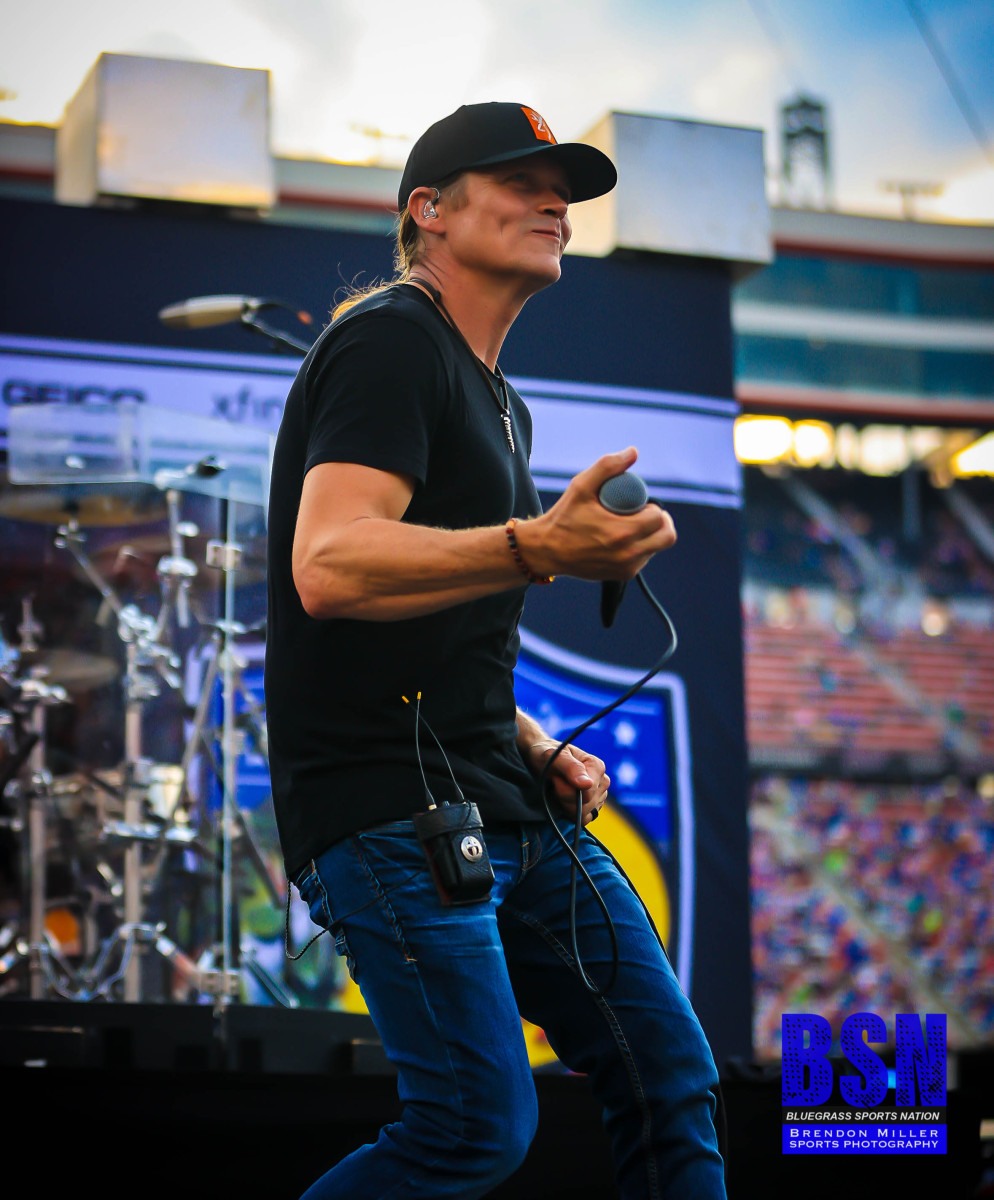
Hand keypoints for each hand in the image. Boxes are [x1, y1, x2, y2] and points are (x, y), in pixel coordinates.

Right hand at [514, 447, 675, 581]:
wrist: (547, 550)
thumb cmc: (564, 517)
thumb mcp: (581, 486)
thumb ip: (608, 466)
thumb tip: (633, 452)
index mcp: (622, 532)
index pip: (659, 517)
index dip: (653, 507)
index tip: (639, 504)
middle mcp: (628, 553)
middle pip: (667, 536)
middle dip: (661, 522)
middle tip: (645, 514)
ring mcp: (627, 567)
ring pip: (657, 548)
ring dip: (652, 536)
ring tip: (633, 526)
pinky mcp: (623, 575)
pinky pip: (644, 559)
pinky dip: (641, 548)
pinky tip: (625, 540)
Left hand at [524, 741, 609, 826]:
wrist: (540, 759)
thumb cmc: (545, 754)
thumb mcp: (552, 756)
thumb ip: (570, 767)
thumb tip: (587, 784)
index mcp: (597, 766)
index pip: (587, 793)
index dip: (566, 790)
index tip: (555, 779)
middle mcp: (602, 781)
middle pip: (586, 805)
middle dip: (565, 799)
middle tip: (554, 784)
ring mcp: (599, 795)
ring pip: (585, 814)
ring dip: (566, 806)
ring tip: (558, 790)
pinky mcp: (592, 806)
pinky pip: (585, 819)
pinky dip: (570, 813)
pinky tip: (563, 800)